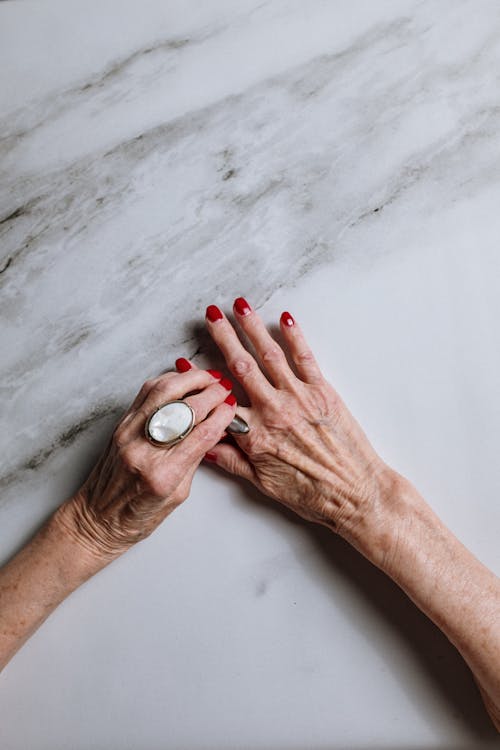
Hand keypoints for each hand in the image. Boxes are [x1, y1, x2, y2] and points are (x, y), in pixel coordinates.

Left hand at [56, 367, 236, 561]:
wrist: (97, 518)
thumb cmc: (137, 515)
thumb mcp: (179, 493)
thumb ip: (195, 458)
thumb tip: (215, 427)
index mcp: (163, 474)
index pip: (202, 433)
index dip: (222, 415)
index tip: (232, 407)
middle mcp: (143, 449)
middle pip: (185, 408)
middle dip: (210, 394)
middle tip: (224, 388)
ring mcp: (128, 433)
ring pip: (162, 391)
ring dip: (189, 379)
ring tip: (206, 377)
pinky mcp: (120, 425)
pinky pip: (145, 393)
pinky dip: (167, 382)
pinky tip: (181, 382)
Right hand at [195, 299, 398, 562]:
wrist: (357, 494)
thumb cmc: (312, 494)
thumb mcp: (263, 485)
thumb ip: (232, 462)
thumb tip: (204, 447)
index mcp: (256, 435)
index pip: (219, 401)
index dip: (200, 380)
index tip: (183, 362)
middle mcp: (274, 410)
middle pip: (241, 367)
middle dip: (224, 336)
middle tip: (210, 314)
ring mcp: (299, 398)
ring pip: (270, 355)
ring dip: (253, 327)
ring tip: (239, 305)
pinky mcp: (323, 392)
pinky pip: (305, 358)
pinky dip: (295, 336)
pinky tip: (285, 318)